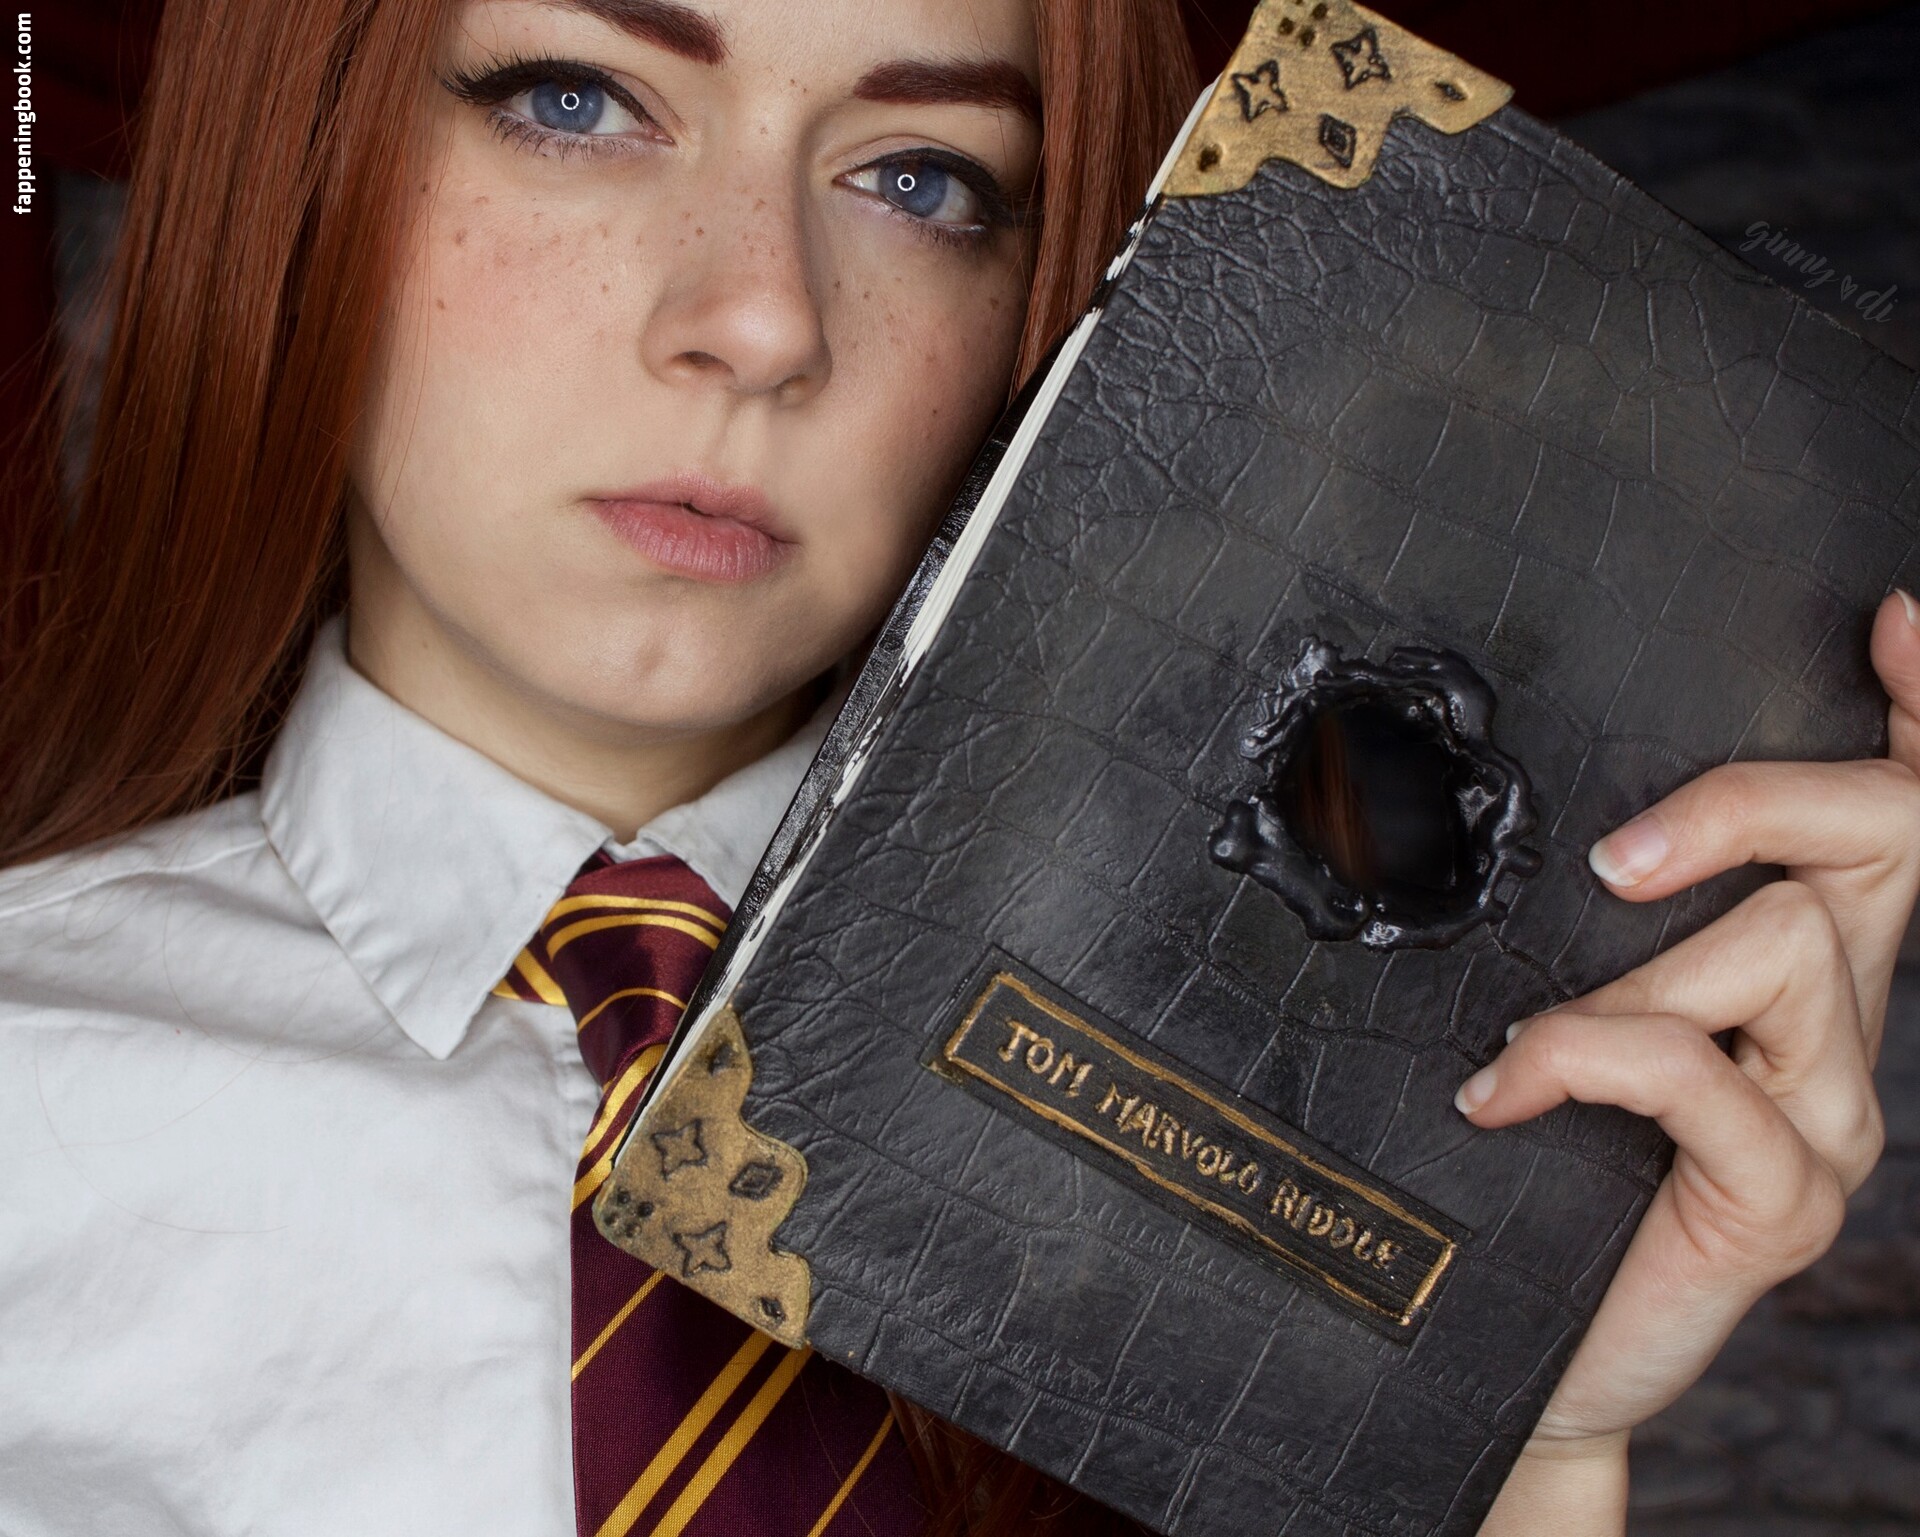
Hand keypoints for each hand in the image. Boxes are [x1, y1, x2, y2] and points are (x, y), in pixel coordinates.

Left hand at [1468, 591, 1919, 1534]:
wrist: (1528, 1342)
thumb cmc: (1541, 1164)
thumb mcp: (1571, 1011)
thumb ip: (1599, 933)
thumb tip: (1556, 834)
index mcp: (1797, 960)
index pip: (1893, 816)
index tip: (1891, 622)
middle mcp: (1836, 1026)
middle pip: (1884, 840)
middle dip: (1761, 802)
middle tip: (1627, 855)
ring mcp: (1825, 1116)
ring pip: (1789, 949)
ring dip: (1636, 979)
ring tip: (1529, 1045)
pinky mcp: (1783, 1200)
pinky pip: (1703, 1079)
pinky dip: (1586, 1060)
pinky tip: (1507, 1093)